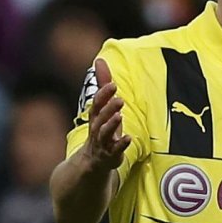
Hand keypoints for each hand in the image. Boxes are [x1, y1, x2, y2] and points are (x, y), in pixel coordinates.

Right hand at [78, 56, 128, 171]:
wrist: (93, 162)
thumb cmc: (102, 129)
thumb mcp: (102, 107)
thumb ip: (102, 84)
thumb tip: (100, 60)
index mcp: (95, 116)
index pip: (97, 103)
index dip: (103, 95)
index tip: (112, 85)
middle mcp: (97, 128)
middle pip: (100, 118)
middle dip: (108, 108)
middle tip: (119, 99)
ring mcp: (102, 143)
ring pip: (104, 134)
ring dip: (111, 125)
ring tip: (119, 116)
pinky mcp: (110, 156)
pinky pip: (114, 151)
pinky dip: (120, 145)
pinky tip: (128, 138)